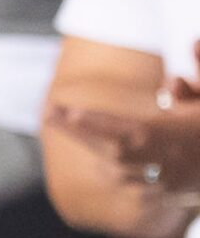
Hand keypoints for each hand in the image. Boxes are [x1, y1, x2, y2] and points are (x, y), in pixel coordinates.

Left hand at [46, 84, 199, 201]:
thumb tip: (191, 42)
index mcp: (180, 139)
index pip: (131, 132)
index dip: (97, 123)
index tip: (67, 110)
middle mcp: (173, 164)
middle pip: (116, 153)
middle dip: (82, 133)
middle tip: (51, 115)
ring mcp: (174, 184)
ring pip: (123, 170)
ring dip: (95, 148)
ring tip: (66, 124)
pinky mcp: (177, 196)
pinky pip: (136, 184)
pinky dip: (115, 166)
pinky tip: (99, 152)